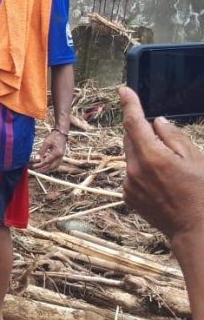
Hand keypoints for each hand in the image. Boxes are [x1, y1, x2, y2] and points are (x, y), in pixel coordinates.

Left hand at [31, 131, 66, 172]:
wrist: (61, 133)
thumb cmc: (54, 136)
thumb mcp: (46, 142)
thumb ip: (41, 151)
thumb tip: (36, 159)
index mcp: (57, 153)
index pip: (47, 162)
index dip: (40, 164)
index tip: (33, 165)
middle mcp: (60, 156)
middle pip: (51, 166)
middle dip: (42, 169)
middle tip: (34, 170)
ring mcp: (61, 157)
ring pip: (54, 167)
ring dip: (46, 169)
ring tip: (39, 170)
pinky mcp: (60, 157)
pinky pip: (56, 164)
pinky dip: (50, 167)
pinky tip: (45, 167)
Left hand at [120, 86, 203, 241]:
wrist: (194, 228)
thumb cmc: (201, 192)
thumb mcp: (195, 158)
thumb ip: (173, 136)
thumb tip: (156, 122)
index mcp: (151, 156)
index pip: (133, 122)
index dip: (129, 104)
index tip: (123, 90)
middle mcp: (134, 168)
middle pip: (130, 138)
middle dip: (142, 132)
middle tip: (164, 141)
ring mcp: (128, 183)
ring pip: (131, 156)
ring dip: (143, 153)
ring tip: (168, 169)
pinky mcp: (127, 195)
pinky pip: (131, 174)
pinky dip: (142, 170)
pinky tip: (161, 183)